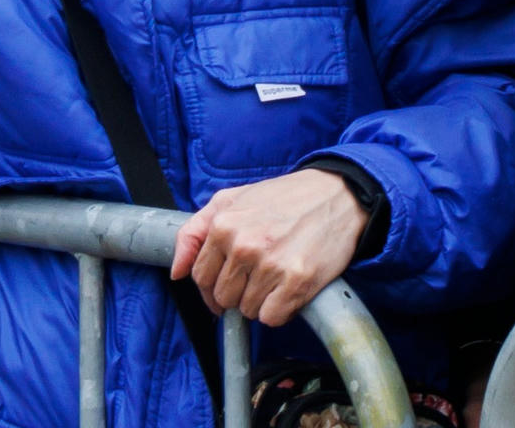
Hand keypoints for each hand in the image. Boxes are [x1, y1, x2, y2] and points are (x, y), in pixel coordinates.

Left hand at [168, 168, 365, 325]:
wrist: (337, 195)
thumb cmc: (284, 198)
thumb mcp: (231, 200)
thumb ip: (194, 232)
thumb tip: (177, 271)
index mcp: (223, 224)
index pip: (200, 277)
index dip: (211, 287)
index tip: (227, 284)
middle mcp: (243, 245)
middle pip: (223, 298)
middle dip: (237, 292)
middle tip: (258, 275)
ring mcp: (270, 264)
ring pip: (247, 310)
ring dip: (260, 301)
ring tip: (276, 276)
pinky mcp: (297, 281)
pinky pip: (272, 318)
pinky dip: (279, 310)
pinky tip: (288, 288)